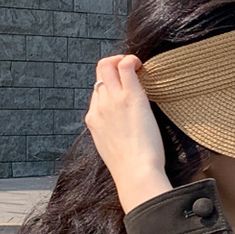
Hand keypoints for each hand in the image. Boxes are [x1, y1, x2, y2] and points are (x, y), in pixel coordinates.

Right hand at [86, 56, 171, 212]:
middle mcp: (99, 107)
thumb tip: (122, 132)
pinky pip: (125, 66)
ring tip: (137, 66)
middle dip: (112, 66)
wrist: (135, 174)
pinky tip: (141, 65)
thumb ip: (112, 136)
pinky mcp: (130, 96)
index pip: (96, 94)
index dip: (110, 88)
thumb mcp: (112, 151)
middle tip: (130, 70)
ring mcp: (113, 100)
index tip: (124, 91)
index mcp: (93, 120)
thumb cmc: (130, 169)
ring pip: (107, 66)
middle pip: (98, 75)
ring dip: (122, 60)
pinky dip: (132, 60)